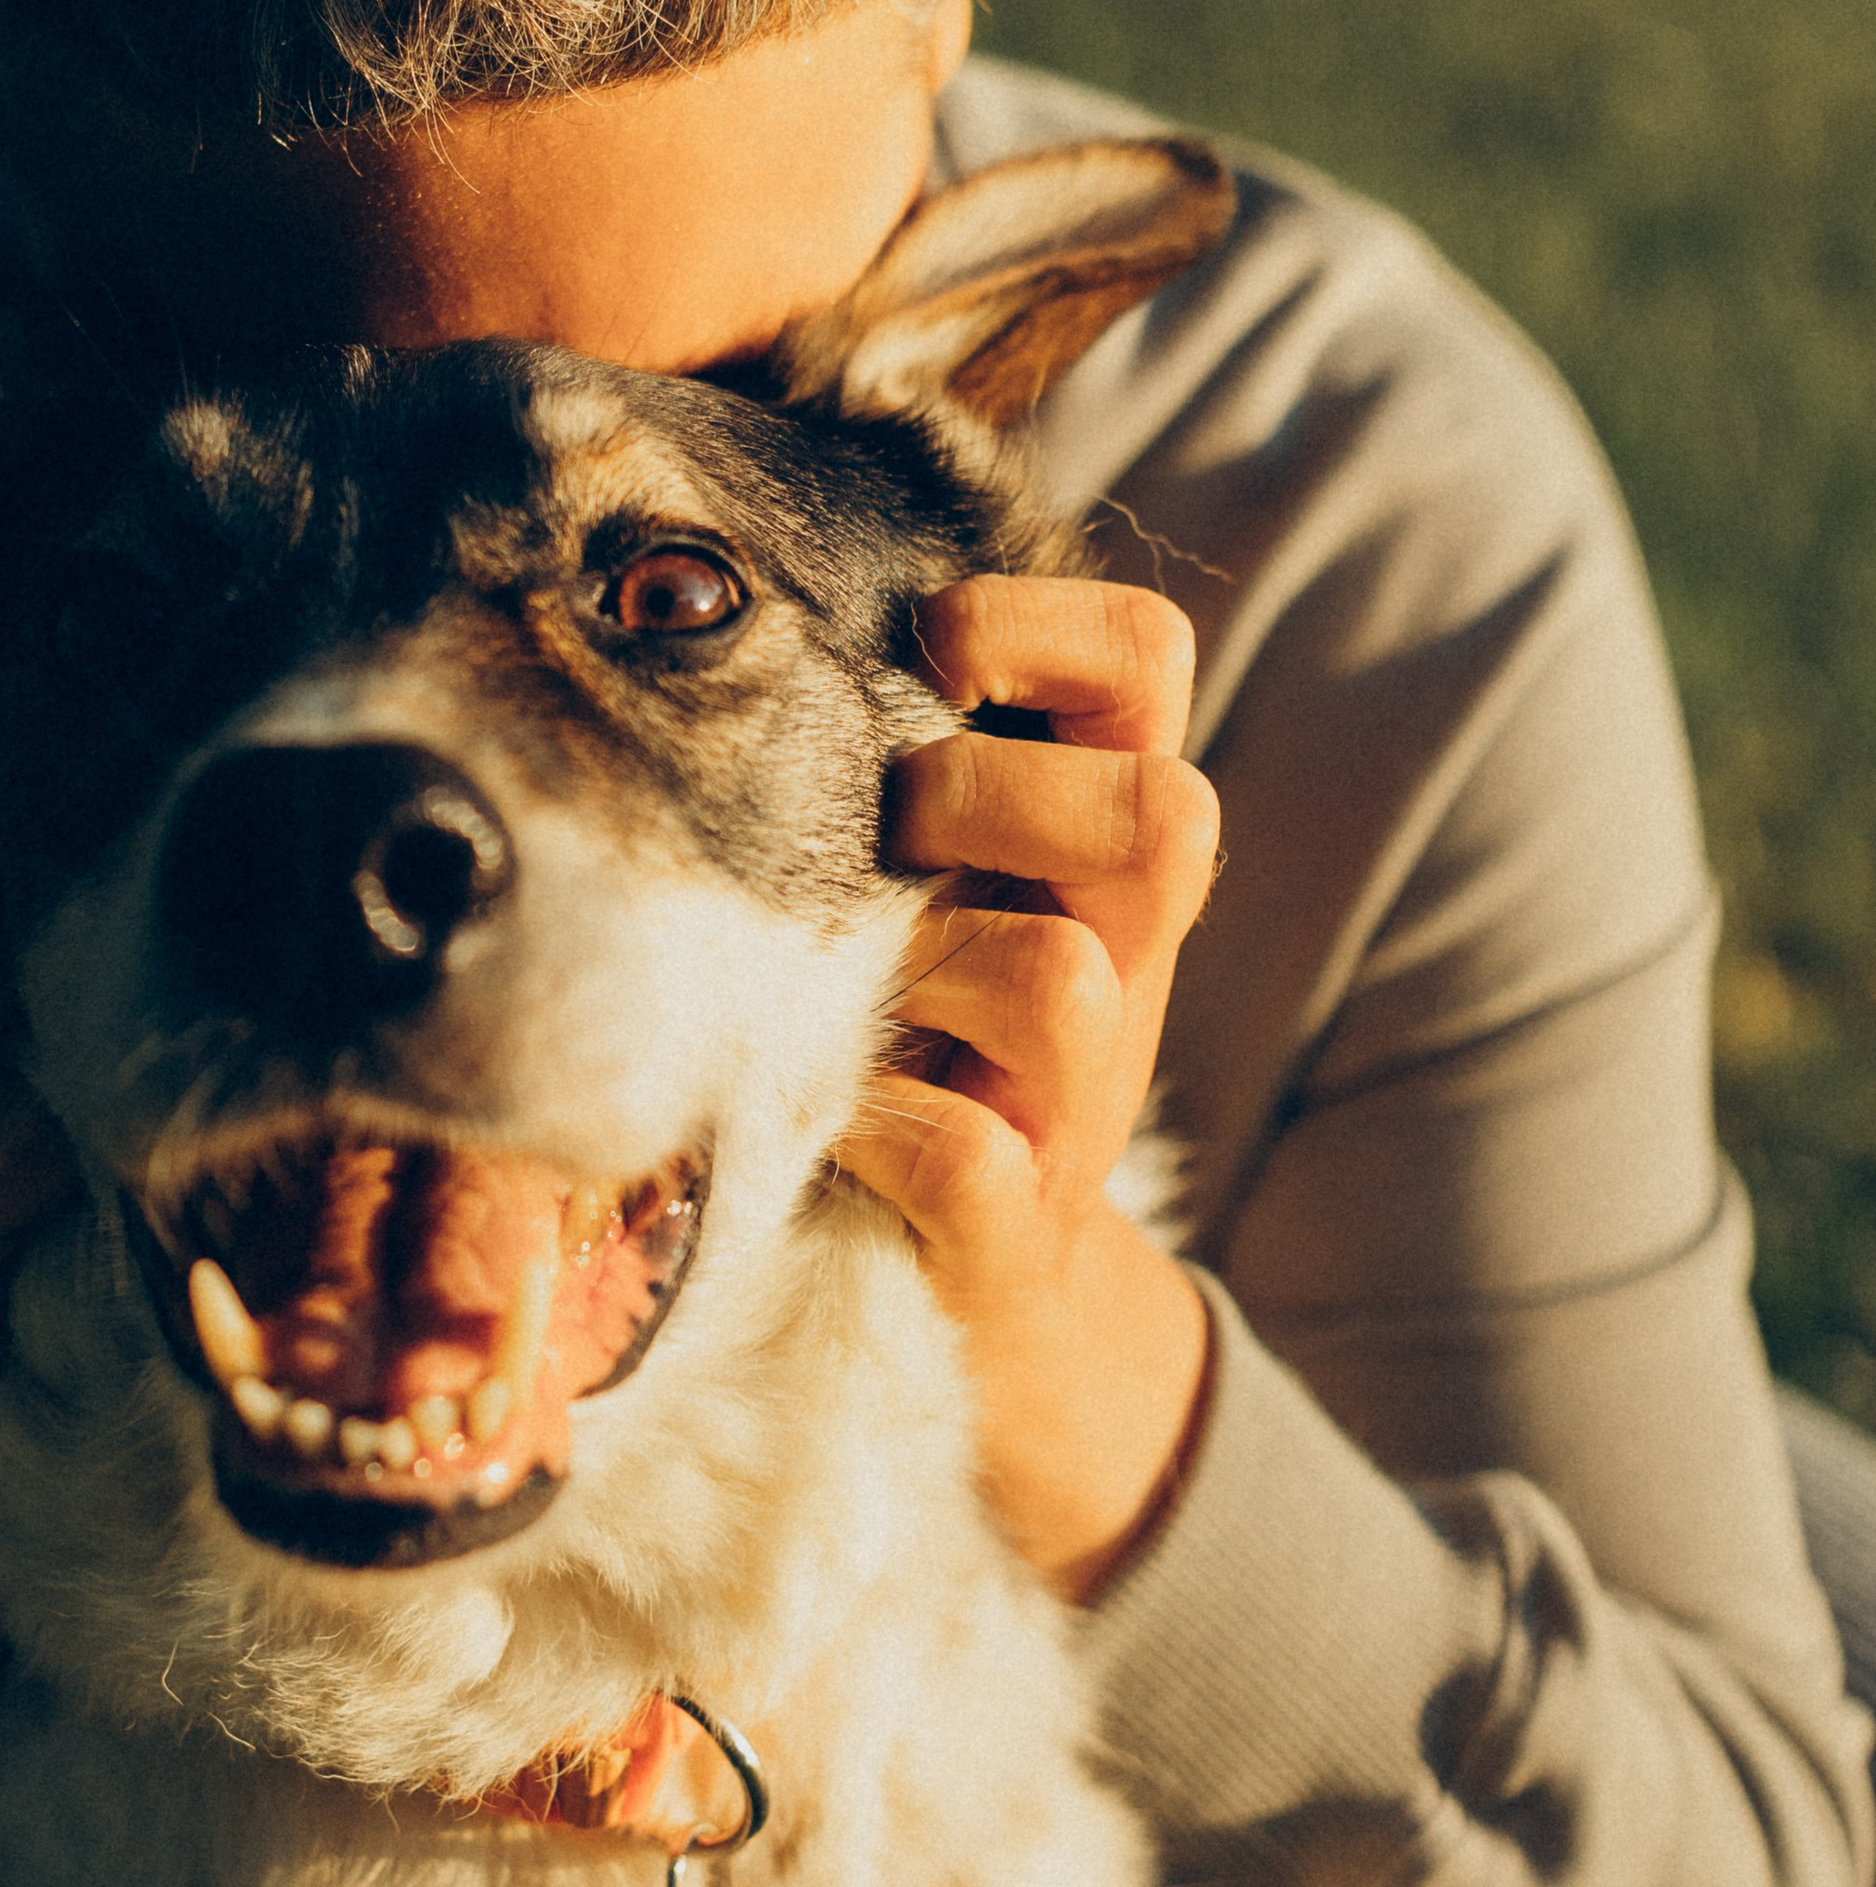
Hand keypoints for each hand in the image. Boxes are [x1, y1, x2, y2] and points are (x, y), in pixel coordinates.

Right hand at [0, 627, 75, 1413]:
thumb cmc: (52, 1111)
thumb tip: (157, 631)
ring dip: (25, 956)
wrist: (10, 1379)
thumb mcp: (26, 935)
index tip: (30, 726)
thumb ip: (38, 805)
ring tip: (97, 1001)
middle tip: (93, 895)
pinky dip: (73, 1112)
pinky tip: (118, 1127)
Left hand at [836, 577, 1220, 1601]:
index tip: (928, 655)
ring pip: (1062, 985)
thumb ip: (892, 754)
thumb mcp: (930, 876)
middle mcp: (1124, 953)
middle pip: (1163, 816)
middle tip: (887, 834)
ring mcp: (1079, 1098)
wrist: (965, 1284)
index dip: (1047, 624)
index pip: (1148, 655)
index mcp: (1098, 840)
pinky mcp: (1013, 1224)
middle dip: (992, 800)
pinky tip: (824, 1123)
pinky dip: (877, 1131)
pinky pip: (965, 1152)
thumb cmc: (914, 1030)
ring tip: (847, 999)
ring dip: (928, 975)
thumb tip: (723, 601)